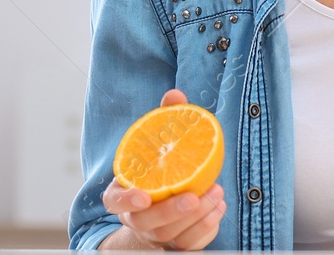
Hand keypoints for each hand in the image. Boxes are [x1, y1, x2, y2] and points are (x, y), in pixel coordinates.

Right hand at [101, 89, 226, 249]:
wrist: (161, 203)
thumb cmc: (158, 167)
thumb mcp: (158, 142)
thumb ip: (165, 119)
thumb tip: (175, 94)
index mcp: (123, 193)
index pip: (114, 201)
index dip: (125, 201)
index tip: (143, 195)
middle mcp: (136, 218)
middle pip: (147, 223)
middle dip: (171, 211)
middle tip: (192, 196)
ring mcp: (155, 235)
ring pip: (171, 236)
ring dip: (196, 217)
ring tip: (217, 193)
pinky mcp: (176, 246)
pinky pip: (189, 245)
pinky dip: (206, 228)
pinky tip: (220, 207)